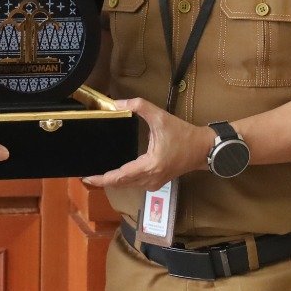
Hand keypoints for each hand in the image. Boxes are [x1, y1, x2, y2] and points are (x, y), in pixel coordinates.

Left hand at [81, 97, 212, 191]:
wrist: (203, 149)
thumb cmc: (183, 134)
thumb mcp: (160, 117)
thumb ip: (138, 106)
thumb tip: (115, 104)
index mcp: (150, 165)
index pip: (120, 176)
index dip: (102, 178)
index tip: (87, 178)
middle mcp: (150, 179)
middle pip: (121, 184)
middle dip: (103, 180)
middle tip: (87, 175)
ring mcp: (154, 183)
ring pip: (127, 186)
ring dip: (113, 181)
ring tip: (97, 175)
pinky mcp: (157, 183)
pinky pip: (135, 184)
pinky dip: (123, 181)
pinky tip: (115, 174)